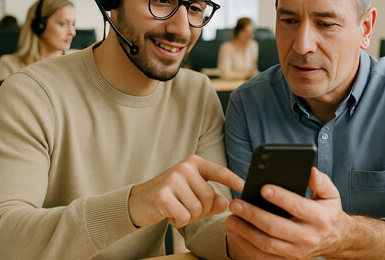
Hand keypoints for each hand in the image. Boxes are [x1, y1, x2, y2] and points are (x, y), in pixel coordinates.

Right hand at [128, 155, 243, 227]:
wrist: (137, 202)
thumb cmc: (169, 196)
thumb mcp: (191, 193)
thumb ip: (211, 198)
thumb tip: (225, 203)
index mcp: (194, 163)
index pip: (219, 171)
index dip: (234, 180)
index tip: (247, 187)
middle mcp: (184, 167)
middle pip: (209, 197)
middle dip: (201, 210)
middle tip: (185, 207)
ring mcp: (173, 179)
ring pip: (197, 209)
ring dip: (188, 216)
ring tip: (175, 208)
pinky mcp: (164, 195)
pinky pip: (184, 216)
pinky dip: (178, 221)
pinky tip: (168, 214)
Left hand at [226, 168, 384, 259]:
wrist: (336, 239)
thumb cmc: (328, 211)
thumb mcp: (331, 194)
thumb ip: (321, 181)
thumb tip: (311, 171)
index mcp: (319, 218)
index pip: (297, 206)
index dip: (280, 197)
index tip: (262, 188)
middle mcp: (308, 237)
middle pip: (276, 227)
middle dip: (253, 215)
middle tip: (236, 203)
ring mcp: (297, 252)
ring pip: (267, 245)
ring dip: (246, 233)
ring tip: (231, 218)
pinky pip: (264, 257)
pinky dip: (247, 247)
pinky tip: (235, 233)